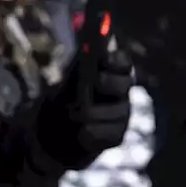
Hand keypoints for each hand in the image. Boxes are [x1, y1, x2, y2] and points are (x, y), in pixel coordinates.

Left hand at [36, 48, 133, 170]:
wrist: (60, 129)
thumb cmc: (68, 96)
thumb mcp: (71, 80)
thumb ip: (80, 66)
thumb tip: (86, 50)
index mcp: (113, 74)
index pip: (123, 63)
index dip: (117, 59)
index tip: (104, 58)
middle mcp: (122, 93)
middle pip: (125, 84)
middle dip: (111, 81)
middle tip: (97, 80)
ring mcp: (122, 115)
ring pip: (117, 112)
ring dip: (93, 113)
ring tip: (74, 115)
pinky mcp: (117, 136)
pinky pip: (110, 134)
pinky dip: (92, 134)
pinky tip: (81, 134)